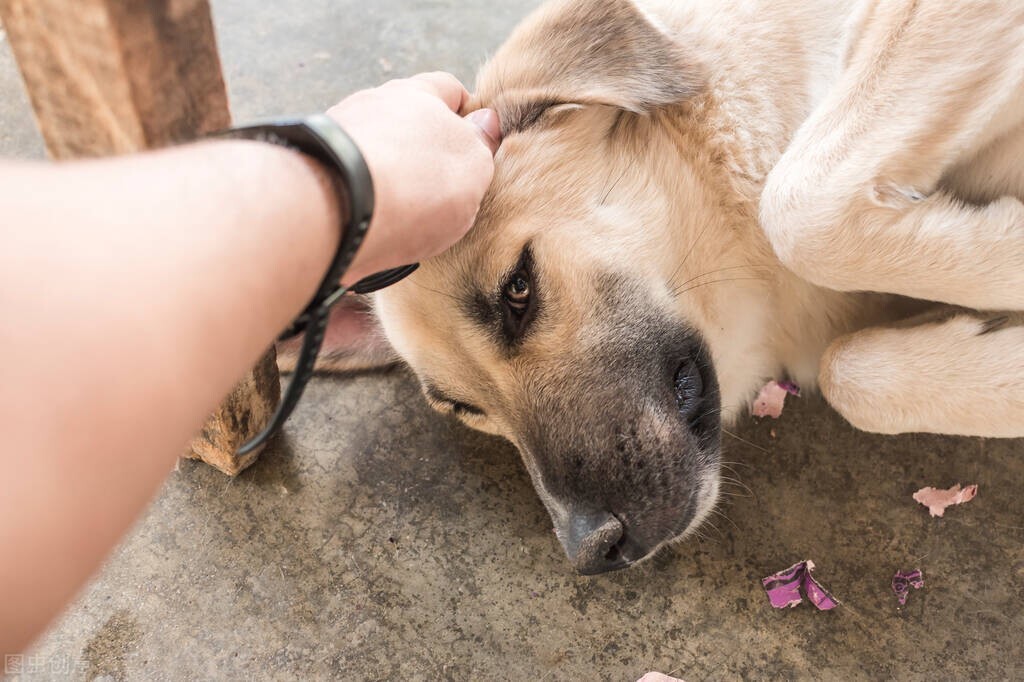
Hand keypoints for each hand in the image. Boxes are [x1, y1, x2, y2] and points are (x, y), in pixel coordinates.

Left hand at [327, 72, 500, 282]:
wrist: (339, 211)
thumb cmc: (416, 184)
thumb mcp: (472, 167)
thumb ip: (481, 145)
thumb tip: (485, 122)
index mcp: (418, 93)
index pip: (448, 89)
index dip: (464, 115)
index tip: (474, 144)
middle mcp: (372, 105)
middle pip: (406, 121)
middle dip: (422, 151)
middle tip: (439, 189)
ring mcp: (339, 137)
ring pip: (374, 153)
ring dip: (387, 178)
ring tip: (403, 216)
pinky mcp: (311, 172)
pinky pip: (347, 182)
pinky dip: (361, 200)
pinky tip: (371, 226)